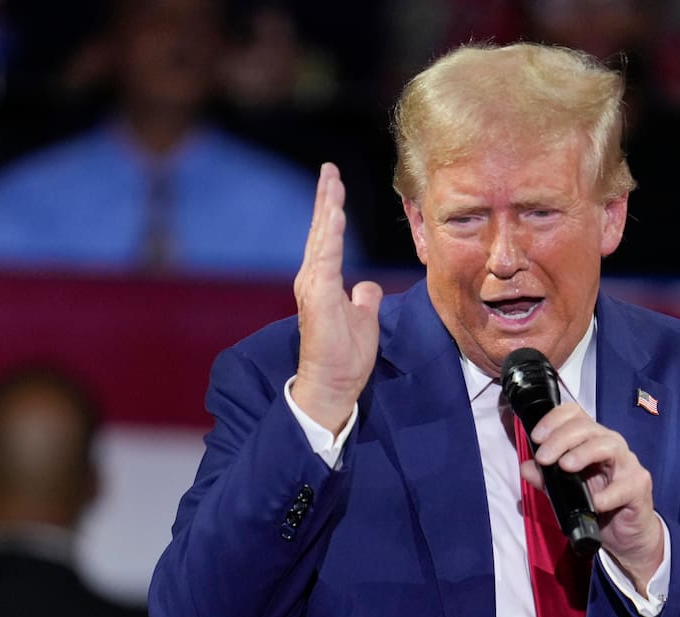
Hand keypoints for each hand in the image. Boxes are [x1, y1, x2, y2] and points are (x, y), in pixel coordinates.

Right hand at [291, 163, 382, 433]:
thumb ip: (364, 298)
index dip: (331, 211)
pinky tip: (334, 214)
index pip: (328, 239)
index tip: (335, 185)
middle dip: (326, 199)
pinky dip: (329, 235)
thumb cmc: (345, 355)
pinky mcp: (318, 296)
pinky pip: (326, 258)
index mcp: (322, 282)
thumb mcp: (363, 319)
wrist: (332, 384)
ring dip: (327, 209)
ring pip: (321, 239)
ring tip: (332, 181)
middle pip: (320, 231)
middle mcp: (313, 279)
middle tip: (330, 170)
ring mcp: (313, 287)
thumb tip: (367, 286)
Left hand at [519, 404, 663, 593]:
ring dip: (584, 453)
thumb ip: (545, 479)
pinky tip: (594, 503)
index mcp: (591, 440)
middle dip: (561, 439)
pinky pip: (624, 486)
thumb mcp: (565, 492)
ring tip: (566, 466)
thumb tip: (526, 468)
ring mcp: (627, 464)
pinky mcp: (638, 486)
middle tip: (543, 457)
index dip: (554, 419)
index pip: (575, 414)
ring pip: (608, 446)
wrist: (624, 534)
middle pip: (587, 427)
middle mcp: (610, 445)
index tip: (537, 437)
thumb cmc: (597, 504)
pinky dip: (607, 495)